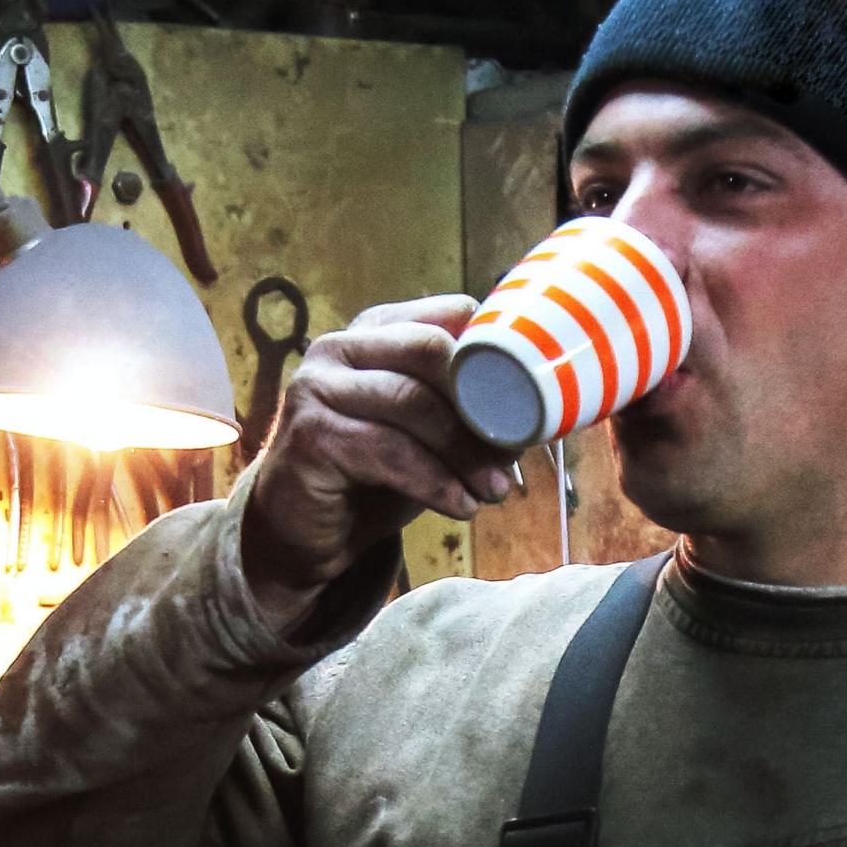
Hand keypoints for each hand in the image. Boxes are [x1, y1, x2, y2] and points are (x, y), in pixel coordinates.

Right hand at [238, 298, 521, 623]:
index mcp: (377, 330)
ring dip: (464, 453)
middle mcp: (340, 346)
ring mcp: (317, 387)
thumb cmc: (373, 475)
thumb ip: (470, 410)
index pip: (451, 315)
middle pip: (431, 351)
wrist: (305, 531)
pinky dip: (433, 482)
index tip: (533, 404)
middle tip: (513, 454)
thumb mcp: (429, 435)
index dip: (498, 357)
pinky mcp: (309, 434)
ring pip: (412, 404)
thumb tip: (542, 409)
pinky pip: (387, 451)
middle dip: (482, 406)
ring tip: (495, 490)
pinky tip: (460, 506)